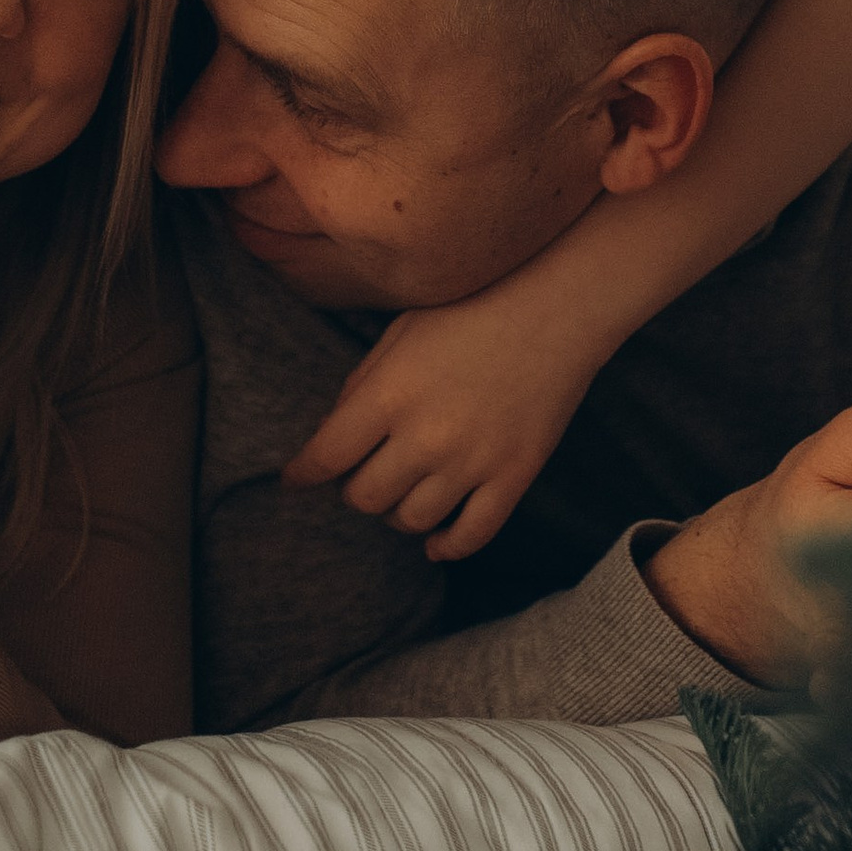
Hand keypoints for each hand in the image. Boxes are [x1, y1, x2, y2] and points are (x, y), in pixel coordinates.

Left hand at [282, 296, 605, 559]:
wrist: (558, 304)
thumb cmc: (473, 305)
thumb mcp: (402, 331)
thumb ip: (363, 383)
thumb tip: (335, 433)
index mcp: (389, 394)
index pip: (326, 456)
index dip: (301, 474)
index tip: (293, 479)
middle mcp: (425, 437)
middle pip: (364, 498)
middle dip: (353, 489)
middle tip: (361, 472)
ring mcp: (472, 462)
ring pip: (411, 521)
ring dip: (396, 513)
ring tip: (400, 492)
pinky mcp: (513, 476)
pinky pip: (472, 535)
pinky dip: (447, 546)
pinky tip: (435, 542)